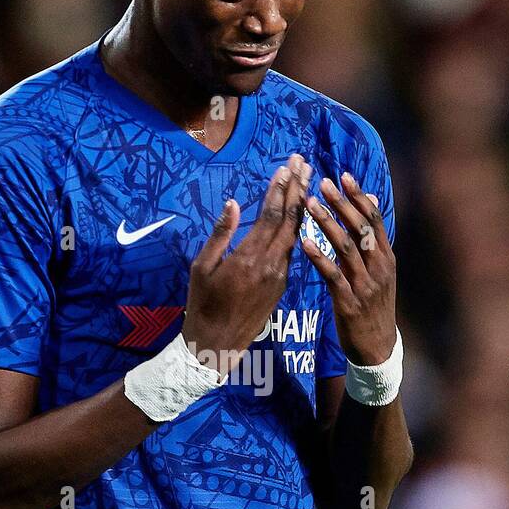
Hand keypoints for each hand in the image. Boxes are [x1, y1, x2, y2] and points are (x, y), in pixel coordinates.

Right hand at [182, 154, 310, 375]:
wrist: (218, 344)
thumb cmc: (202, 305)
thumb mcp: (201, 267)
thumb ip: (220, 235)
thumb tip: (232, 204)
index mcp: (248, 258)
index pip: (270, 216)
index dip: (279, 189)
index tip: (286, 166)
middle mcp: (270, 264)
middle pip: (290, 220)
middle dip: (298, 189)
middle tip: (305, 163)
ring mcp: (279, 275)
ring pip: (295, 234)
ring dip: (301, 206)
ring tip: (307, 181)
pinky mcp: (282, 285)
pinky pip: (292, 250)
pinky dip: (297, 228)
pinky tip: (299, 215)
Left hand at [301, 172, 395, 365]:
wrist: (377, 347)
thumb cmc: (374, 306)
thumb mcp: (381, 272)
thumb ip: (373, 240)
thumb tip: (373, 202)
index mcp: (386, 257)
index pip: (374, 219)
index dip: (358, 197)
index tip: (343, 176)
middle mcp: (379, 267)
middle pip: (360, 228)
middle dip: (341, 203)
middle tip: (322, 183)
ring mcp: (365, 284)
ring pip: (346, 247)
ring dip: (327, 224)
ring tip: (309, 205)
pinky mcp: (349, 302)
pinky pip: (333, 275)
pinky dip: (319, 257)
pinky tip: (304, 242)